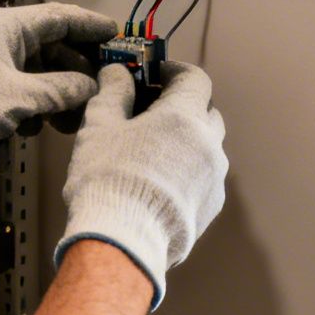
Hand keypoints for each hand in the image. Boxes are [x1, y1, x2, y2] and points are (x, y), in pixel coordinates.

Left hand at [0, 3, 117, 186]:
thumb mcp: (22, 98)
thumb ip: (63, 90)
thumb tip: (91, 87)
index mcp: (8, 25)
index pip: (61, 17)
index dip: (91, 26)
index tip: (116, 35)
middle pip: (51, 45)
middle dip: (77, 71)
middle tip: (102, 88)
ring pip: (36, 70)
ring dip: (57, 93)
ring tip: (73, 119)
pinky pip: (19, 86)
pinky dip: (34, 103)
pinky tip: (40, 126)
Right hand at [56, 62, 228, 308]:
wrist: (124, 242)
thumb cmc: (109, 181)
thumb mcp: (100, 127)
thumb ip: (113, 93)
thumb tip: (117, 73)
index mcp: (185, 117)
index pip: (195, 79)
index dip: (175, 72)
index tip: (157, 75)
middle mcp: (209, 144)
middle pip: (205, 112)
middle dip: (183, 107)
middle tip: (152, 113)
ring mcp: (214, 177)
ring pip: (207, 147)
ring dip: (187, 142)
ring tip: (153, 153)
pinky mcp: (211, 206)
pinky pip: (205, 178)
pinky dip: (189, 172)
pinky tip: (160, 184)